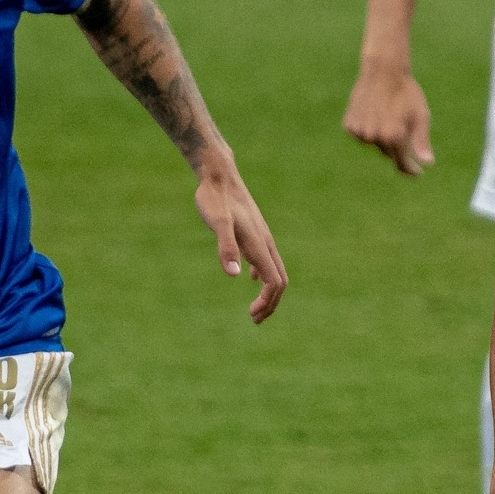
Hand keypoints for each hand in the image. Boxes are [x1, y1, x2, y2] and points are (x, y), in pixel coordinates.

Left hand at [194, 157, 288, 323]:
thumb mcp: (217, 222)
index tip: (251, 315)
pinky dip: (262, 275)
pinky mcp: (254, 231)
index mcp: (258, 245)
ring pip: (274, 270)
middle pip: (280, 280)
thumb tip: (234, 275)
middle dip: (271, 304)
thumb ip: (225, 247)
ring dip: (268, 293)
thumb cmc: (214, 198)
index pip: (274, 282)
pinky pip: (265, 258)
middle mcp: (265, 242)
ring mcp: (261, 236)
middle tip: (254, 320)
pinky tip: (250, 277)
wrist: (219, 174)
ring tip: (254, 308)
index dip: (267, 302)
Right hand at [344, 65, 434, 174]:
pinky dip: (368, 128)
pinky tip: (373, 112)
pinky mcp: (349, 126)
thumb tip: (428, 163)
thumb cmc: (406, 91)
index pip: (401, 163)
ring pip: (374, 144)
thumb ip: (422, 141)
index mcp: (394, 136)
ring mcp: (360, 132)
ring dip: (381, 136)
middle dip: (396, 144)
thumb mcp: (420, 115)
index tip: (417, 173)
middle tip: (401, 123)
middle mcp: (375, 137)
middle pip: (388, 153)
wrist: (382, 70)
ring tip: (386, 114)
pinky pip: (361, 135)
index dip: (411, 169)